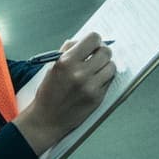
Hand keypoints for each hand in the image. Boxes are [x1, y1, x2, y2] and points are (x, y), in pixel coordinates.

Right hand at [14, 33, 114, 154]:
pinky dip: (104, 79)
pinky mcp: (97, 98)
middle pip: (106, 52)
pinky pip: (109, 81)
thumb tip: (86, 41)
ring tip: (97, 69)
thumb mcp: (54, 65)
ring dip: (106, 66)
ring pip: (111, 67)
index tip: (92, 45)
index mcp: (67, 61)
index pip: (93, 39)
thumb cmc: (49, 91)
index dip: (94, 40)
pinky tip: (95, 81)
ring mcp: (90, 87)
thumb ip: (69, 50)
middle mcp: (80, 73)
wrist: (46, 119)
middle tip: (97, 56)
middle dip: (102, 52)